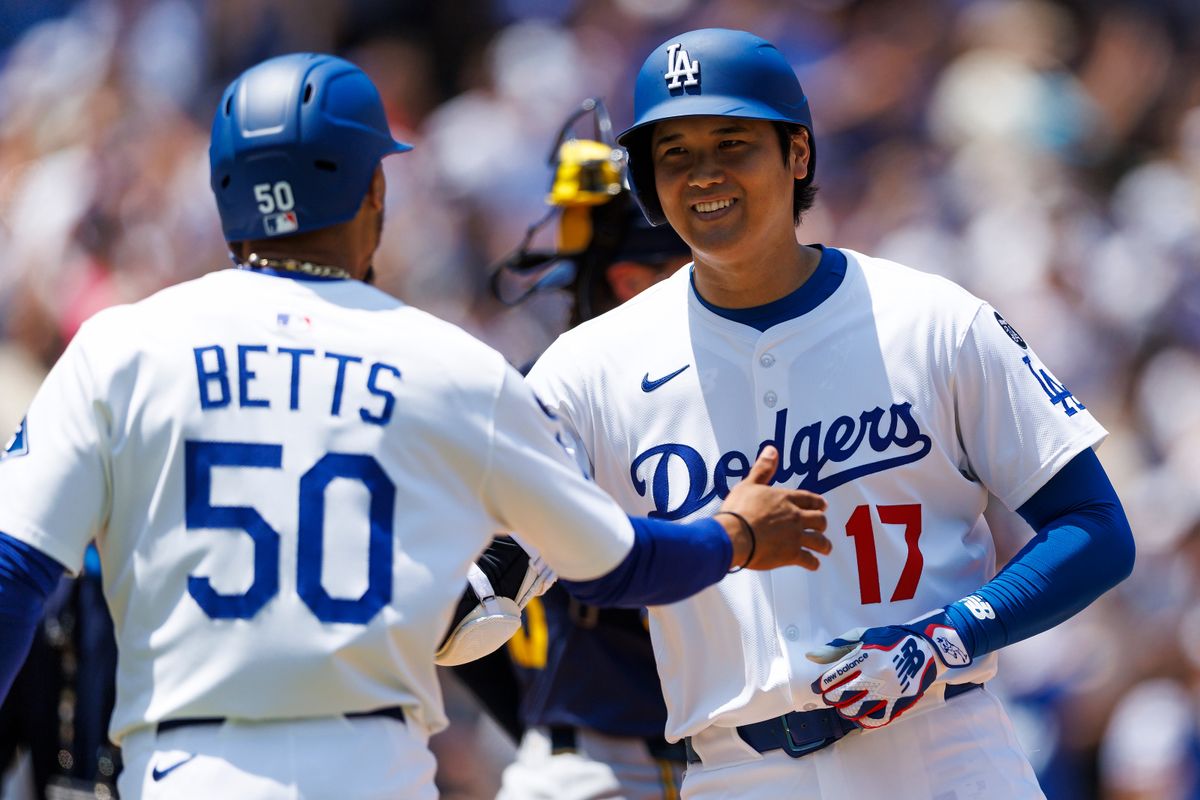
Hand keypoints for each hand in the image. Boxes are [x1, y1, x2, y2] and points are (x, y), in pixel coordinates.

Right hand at [717, 446, 830, 570]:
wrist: (734, 535)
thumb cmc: (739, 509)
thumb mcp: (748, 484)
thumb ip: (763, 469)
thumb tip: (772, 449)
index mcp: (785, 499)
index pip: (810, 499)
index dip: (818, 503)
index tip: (823, 506)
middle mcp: (795, 517)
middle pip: (819, 520)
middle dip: (822, 524)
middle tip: (821, 527)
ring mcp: (795, 536)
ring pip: (820, 540)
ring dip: (824, 544)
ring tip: (825, 548)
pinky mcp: (791, 555)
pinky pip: (809, 559)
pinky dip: (813, 563)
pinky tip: (813, 564)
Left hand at [805, 614, 971, 728]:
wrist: (926, 649)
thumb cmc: (890, 640)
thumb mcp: (863, 635)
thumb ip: (836, 647)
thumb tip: (811, 657)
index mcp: (864, 657)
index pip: (833, 678)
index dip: (821, 686)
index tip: (818, 688)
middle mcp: (875, 676)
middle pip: (841, 696)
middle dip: (831, 699)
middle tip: (830, 697)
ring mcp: (887, 692)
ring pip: (856, 711)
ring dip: (844, 710)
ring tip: (843, 706)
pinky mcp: (899, 703)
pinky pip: (876, 719)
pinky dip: (864, 720)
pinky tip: (860, 715)